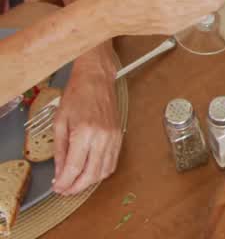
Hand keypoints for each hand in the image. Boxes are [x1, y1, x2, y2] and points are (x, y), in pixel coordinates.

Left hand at [52, 57, 121, 194]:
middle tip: (66, 189)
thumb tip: (59, 172)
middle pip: (91, 174)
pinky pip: (113, 162)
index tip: (58, 188)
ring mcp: (114, 137)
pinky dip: (102, 171)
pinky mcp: (120, 136)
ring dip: (90, 181)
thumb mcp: (60, 122)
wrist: (97, 81)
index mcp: (84, 133)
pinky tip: (91, 171)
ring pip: (104, 171)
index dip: (64, 183)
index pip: (74, 168)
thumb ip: (60, 150)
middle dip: (77, 187)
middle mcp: (102, 137)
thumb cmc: (77, 96)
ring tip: (77, 182)